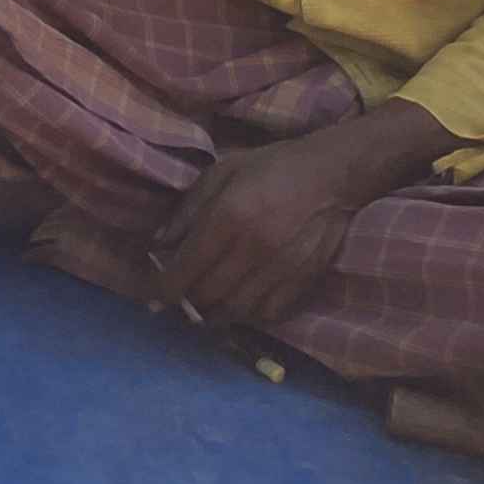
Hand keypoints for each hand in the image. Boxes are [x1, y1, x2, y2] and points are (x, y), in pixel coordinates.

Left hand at [152, 134, 388, 325]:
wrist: (333, 175)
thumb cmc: (271, 167)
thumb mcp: (221, 173)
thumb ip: (188, 210)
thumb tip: (159, 244)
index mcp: (227, 218)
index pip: (187, 268)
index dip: (163, 289)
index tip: (151, 299)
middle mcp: (252, 249)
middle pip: (208, 294)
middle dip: (186, 303)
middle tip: (177, 300)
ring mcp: (280, 269)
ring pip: (237, 310)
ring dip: (214, 314)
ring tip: (204, 308)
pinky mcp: (303, 280)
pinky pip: (268, 313)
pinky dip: (248, 316)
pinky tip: (239, 305)